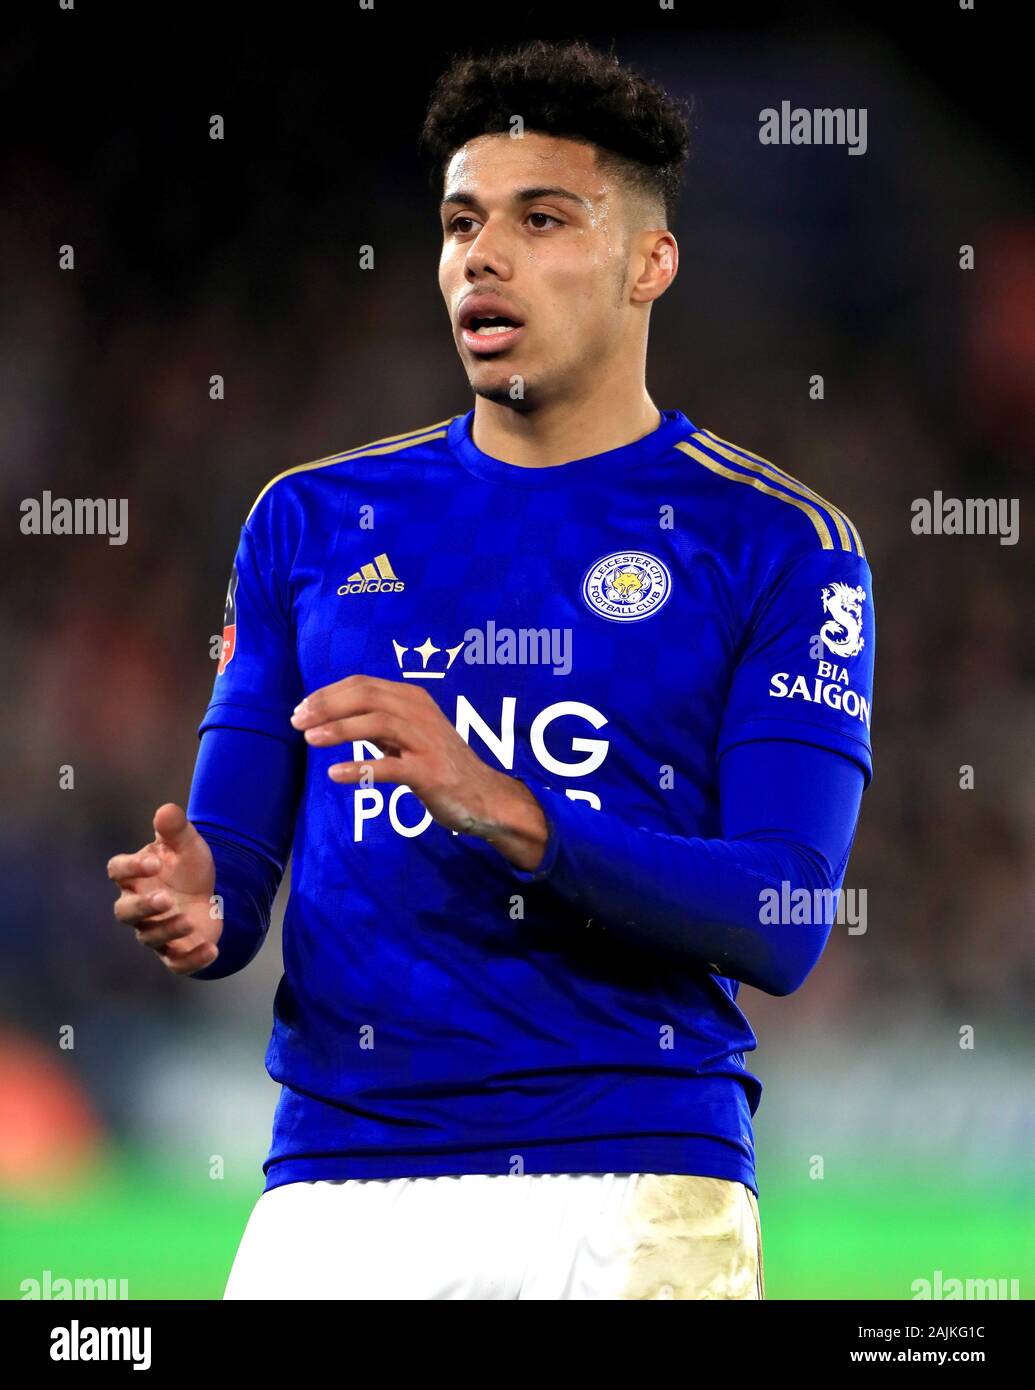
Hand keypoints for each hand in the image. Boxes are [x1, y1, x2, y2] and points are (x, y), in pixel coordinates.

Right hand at [107, 803, 220, 974]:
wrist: (206, 892)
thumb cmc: (186, 866)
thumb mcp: (187, 844)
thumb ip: (175, 829)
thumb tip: (166, 810)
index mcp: (134, 876)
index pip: (118, 871)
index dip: (131, 868)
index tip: (156, 862)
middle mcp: (138, 906)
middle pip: (125, 912)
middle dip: (143, 907)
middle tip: (165, 899)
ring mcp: (155, 930)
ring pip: (150, 937)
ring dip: (168, 930)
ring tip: (189, 919)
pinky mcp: (175, 951)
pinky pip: (176, 963)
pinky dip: (192, 960)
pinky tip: (212, 950)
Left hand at [290, 675, 548, 870]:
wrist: (482, 795)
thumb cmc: (439, 763)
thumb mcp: (408, 733)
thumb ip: (376, 721)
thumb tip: (329, 714)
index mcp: (412, 698)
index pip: (362, 684)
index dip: (327, 694)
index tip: (301, 709)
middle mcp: (419, 713)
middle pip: (366, 697)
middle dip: (327, 706)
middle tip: (297, 722)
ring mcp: (426, 742)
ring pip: (377, 724)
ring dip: (339, 730)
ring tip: (310, 740)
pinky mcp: (429, 773)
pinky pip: (390, 767)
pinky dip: (360, 768)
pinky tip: (335, 774)